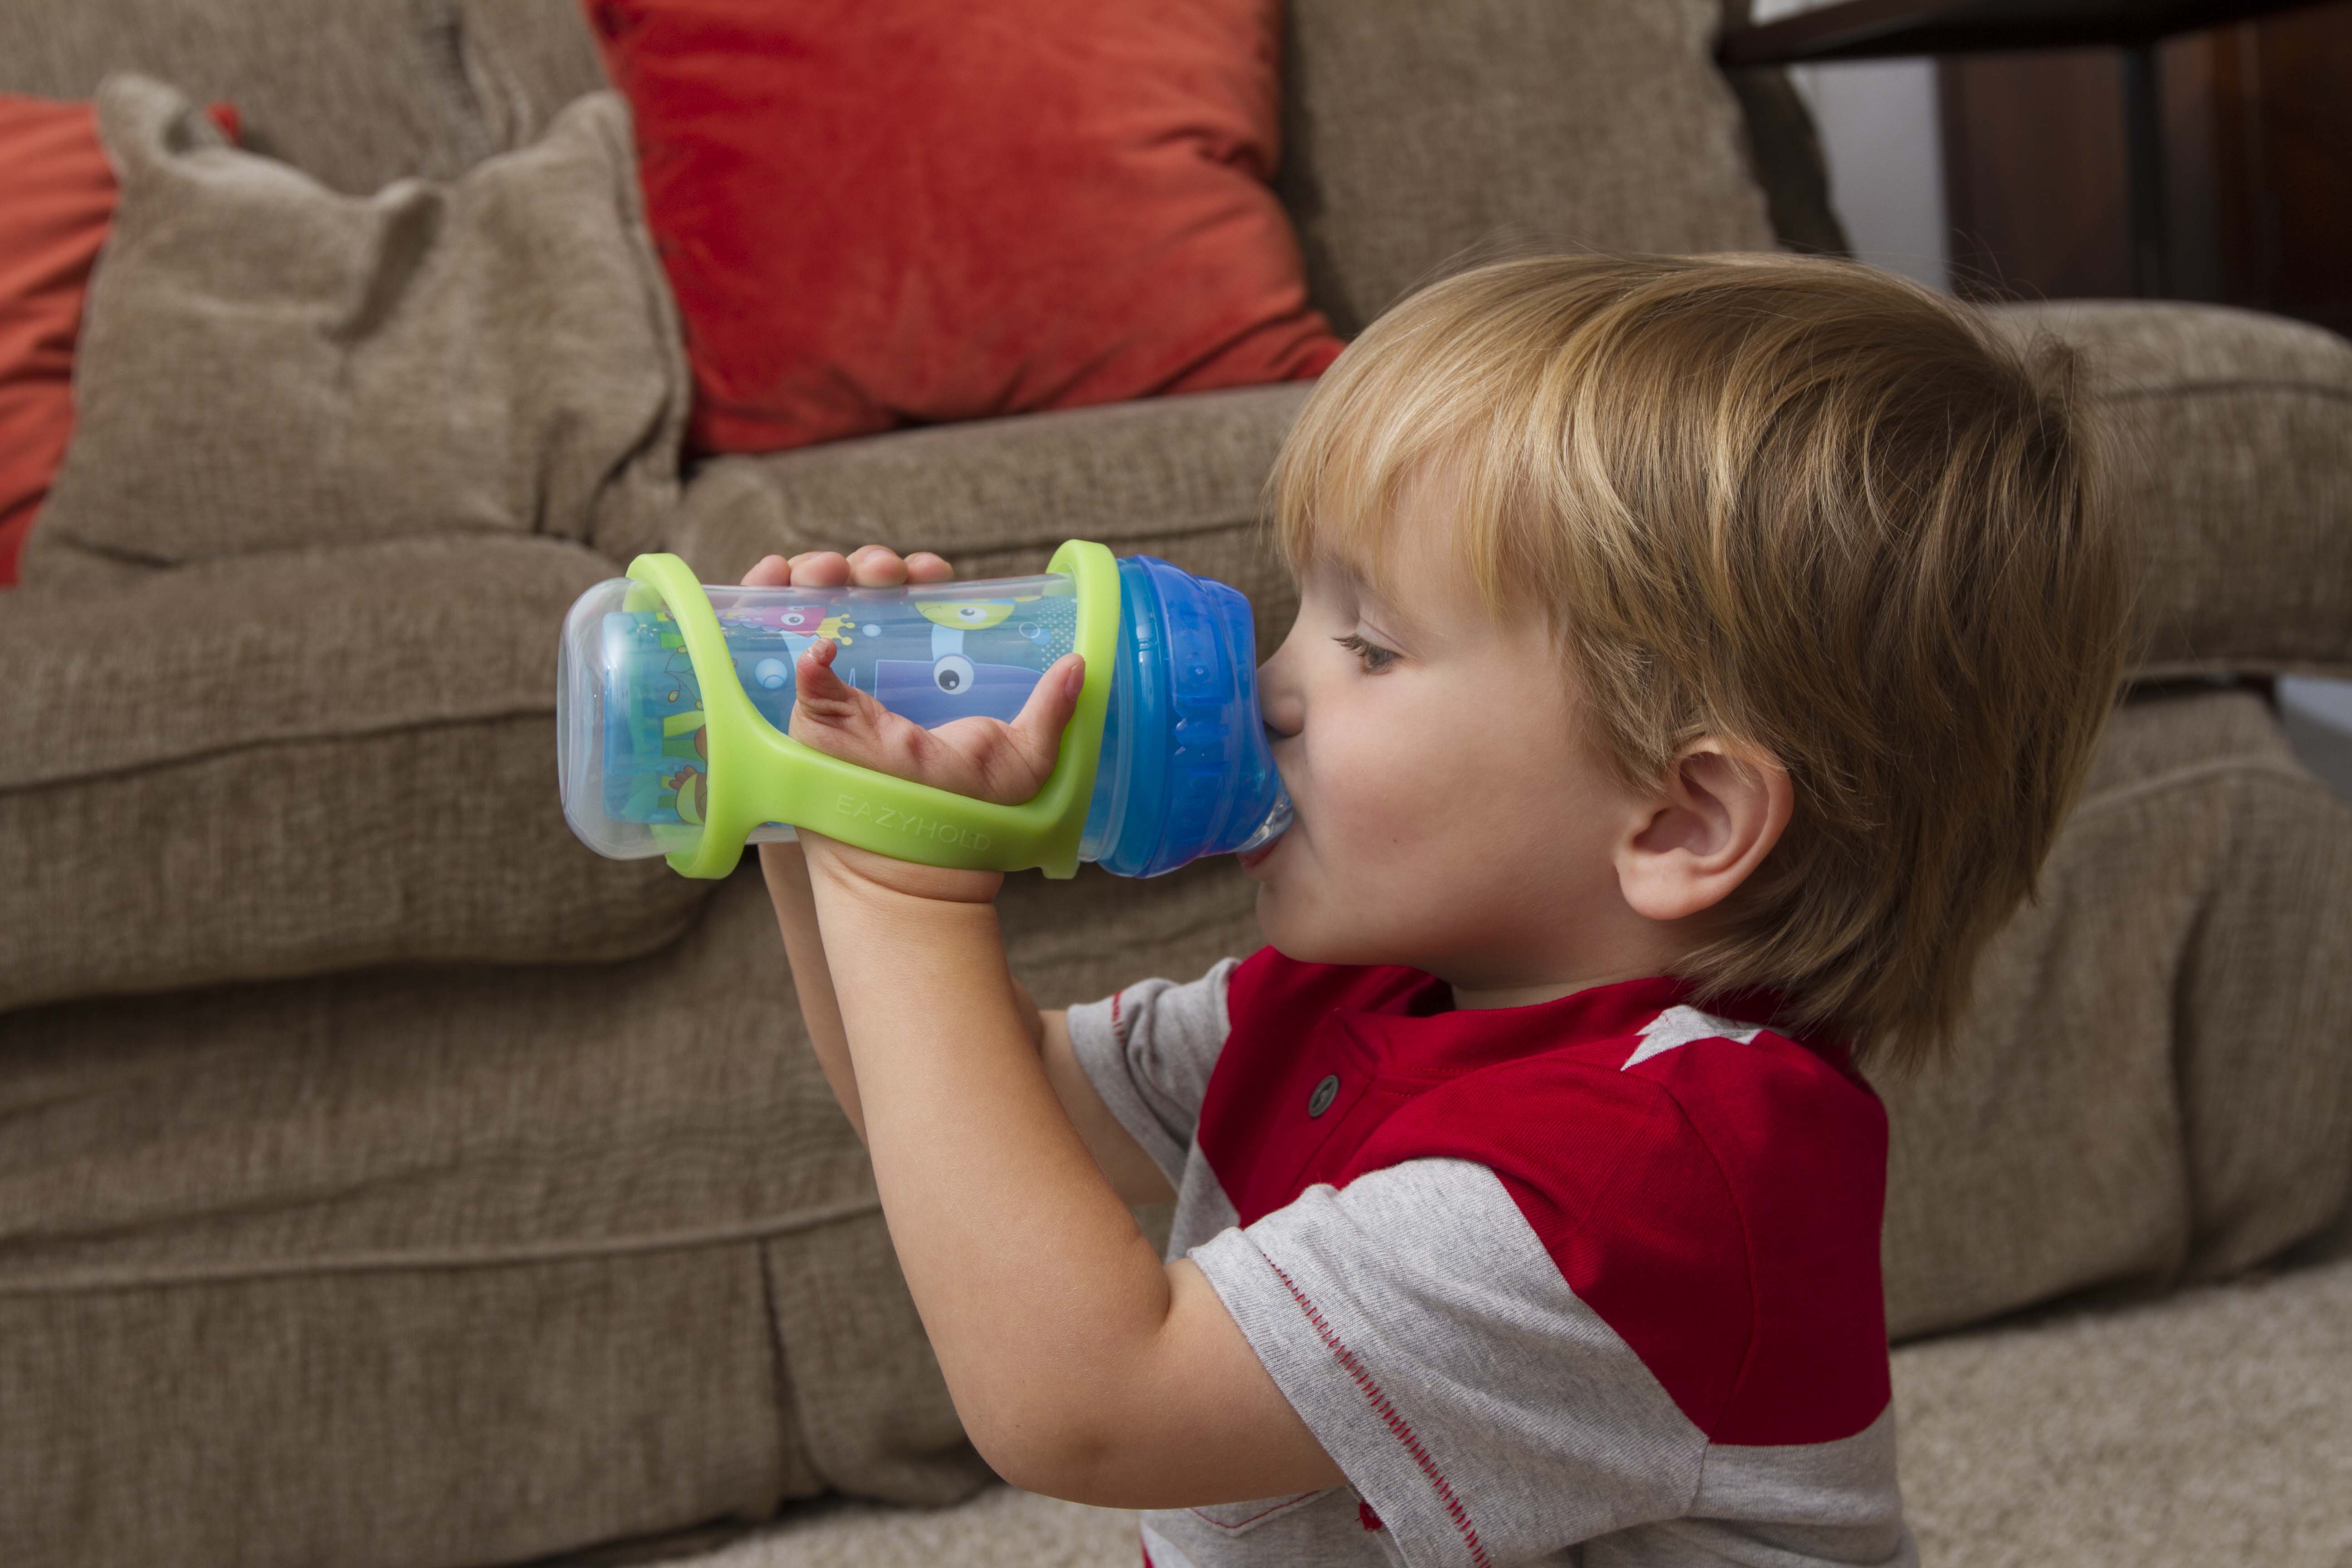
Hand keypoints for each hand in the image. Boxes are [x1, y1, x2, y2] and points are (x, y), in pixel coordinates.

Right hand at [746, 545, 1084, 904]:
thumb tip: (1080, 663)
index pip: (914, 599)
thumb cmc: (967, 812)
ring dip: (819, 572)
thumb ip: (1051, 711)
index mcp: (925, 671)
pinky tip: (792, 598)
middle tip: (887, 571)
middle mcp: (878, 669)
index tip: (935, 571)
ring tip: (831, 571)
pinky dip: (776, 611)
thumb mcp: (1022, 758)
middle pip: (861, 590)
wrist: (915, 856)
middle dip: (869, 563)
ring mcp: (837, 684)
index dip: (918, 572)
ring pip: (815, 603)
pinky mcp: (805, 707)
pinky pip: (784, 646)